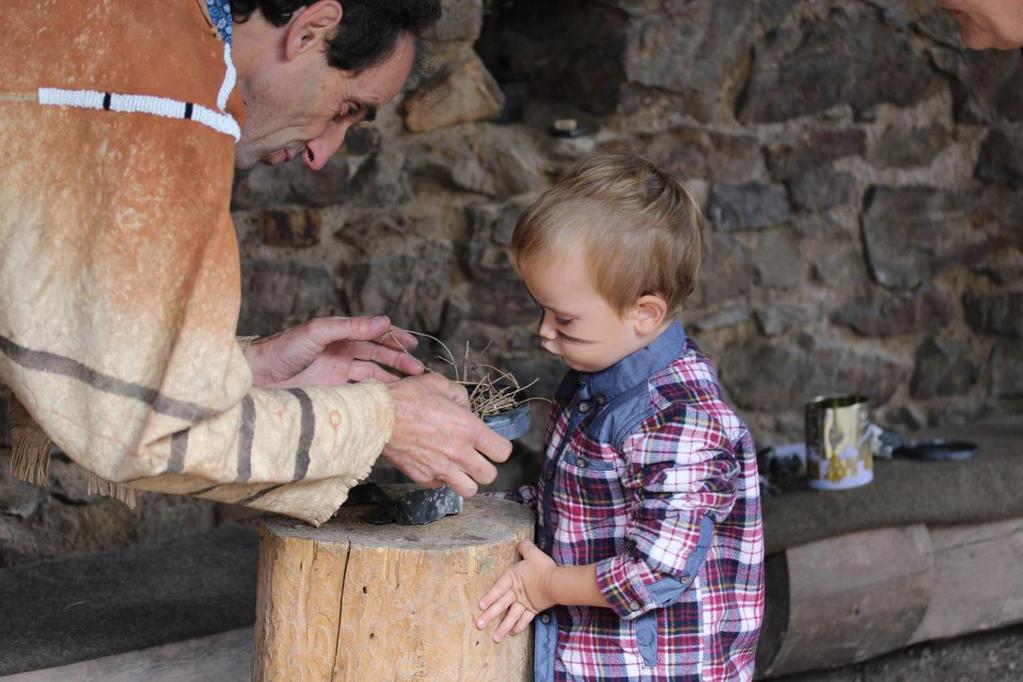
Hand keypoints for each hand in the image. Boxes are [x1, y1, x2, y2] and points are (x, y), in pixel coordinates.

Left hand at [245, 316, 423, 388]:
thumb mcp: (318, 332)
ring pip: (372, 371)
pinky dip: (375, 391)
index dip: (394, 337)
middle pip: (377, 352)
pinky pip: (359, 389)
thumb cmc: (282, 349)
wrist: (257, 377)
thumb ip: (351, 327)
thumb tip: (384, 321)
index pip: (373, 332)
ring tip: (410, 383)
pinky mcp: (331, 390)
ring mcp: (336, 371)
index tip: (412, 344)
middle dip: (398, 358)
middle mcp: (340, 350)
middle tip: (417, 368)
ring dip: (391, 375)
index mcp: (339, 333)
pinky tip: (388, 396)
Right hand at [381, 373, 511, 496]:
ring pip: (469, 490)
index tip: (489, 442)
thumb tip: (466, 410)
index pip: (502, 452)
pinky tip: (434, 463)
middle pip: (489, 476)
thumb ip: (461, 397)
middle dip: (485, 466)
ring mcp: (440, 469)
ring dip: (466, 479)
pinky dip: (441, 478)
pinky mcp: (422, 478)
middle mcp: (459, 453)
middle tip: (474, 456)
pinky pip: (441, 486)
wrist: (377, 417)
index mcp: (469, 429)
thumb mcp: (440, 384)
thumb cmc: (407, 397)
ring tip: (458, 467)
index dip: (498, 447)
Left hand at [476, 540, 555, 641]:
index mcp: (513, 578)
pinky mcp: (533, 610)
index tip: (481, 606)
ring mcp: (524, 603)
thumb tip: (521, 543)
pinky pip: (525, 620)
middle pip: (501, 605)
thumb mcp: (533, 553)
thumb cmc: (543, 567)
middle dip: (489, 616)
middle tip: (478, 625)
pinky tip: (512, 633)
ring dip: (503, 627)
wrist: (557, 582)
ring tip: (494, 638)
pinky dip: (519, 626)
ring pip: (511, 616)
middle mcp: (516, 593)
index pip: (498, 588)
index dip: (489, 596)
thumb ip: (525, 547)